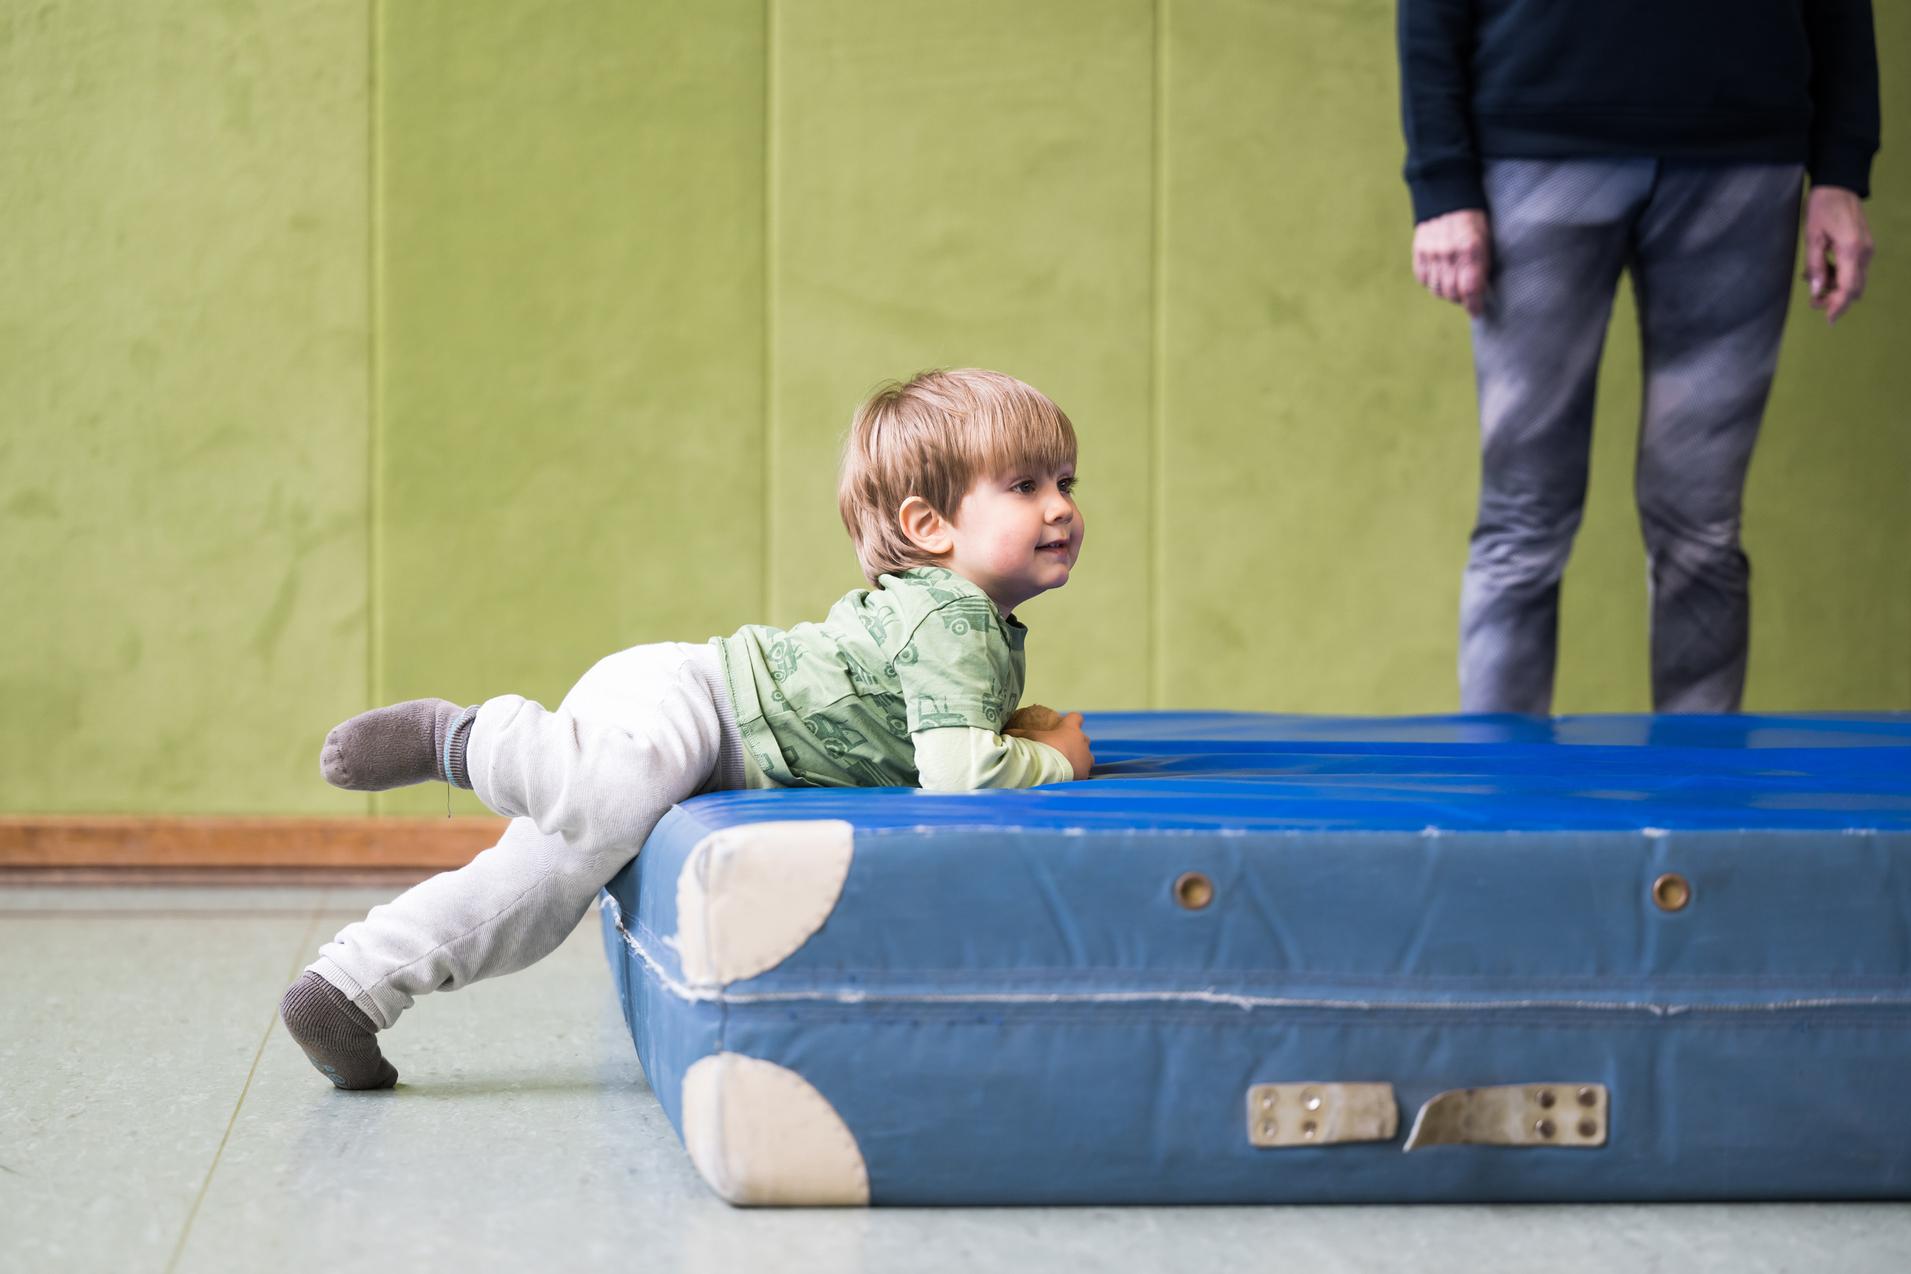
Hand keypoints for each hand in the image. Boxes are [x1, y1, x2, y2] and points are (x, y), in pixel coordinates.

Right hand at [1005, 708, 1093, 780]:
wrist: (1050, 774)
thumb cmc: (1041, 750)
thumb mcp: (1027, 739)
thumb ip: (1019, 734)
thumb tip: (1004, 731)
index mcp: (1070, 730)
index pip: (1076, 718)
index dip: (1072, 720)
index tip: (1066, 724)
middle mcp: (1082, 743)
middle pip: (1082, 739)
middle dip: (1075, 743)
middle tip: (1062, 750)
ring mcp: (1086, 760)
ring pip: (1085, 758)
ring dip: (1078, 760)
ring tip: (1065, 768)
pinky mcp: (1085, 775)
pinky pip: (1083, 773)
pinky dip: (1076, 775)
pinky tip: (1066, 779)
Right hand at [1412, 209, 1491, 316]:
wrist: (1446, 194)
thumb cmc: (1473, 218)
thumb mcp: (1486, 238)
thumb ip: (1482, 264)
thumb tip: (1481, 291)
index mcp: (1470, 248)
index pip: (1470, 288)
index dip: (1474, 305)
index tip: (1477, 312)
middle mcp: (1449, 253)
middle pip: (1452, 293)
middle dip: (1461, 300)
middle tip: (1467, 298)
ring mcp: (1431, 253)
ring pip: (1436, 289)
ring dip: (1446, 293)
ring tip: (1453, 287)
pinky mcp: (1419, 252)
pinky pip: (1423, 279)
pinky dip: (1432, 282)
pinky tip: (1440, 276)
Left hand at [1803, 186, 1873, 324]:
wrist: (1840, 184)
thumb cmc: (1822, 207)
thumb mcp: (1812, 236)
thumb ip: (1815, 265)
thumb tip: (1817, 290)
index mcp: (1851, 250)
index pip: (1848, 288)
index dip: (1838, 306)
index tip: (1828, 320)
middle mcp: (1864, 253)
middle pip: (1854, 288)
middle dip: (1836, 300)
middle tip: (1814, 302)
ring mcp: (1867, 249)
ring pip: (1855, 280)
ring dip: (1837, 288)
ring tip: (1815, 285)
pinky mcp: (1864, 246)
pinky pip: (1854, 270)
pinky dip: (1840, 277)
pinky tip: (1823, 272)